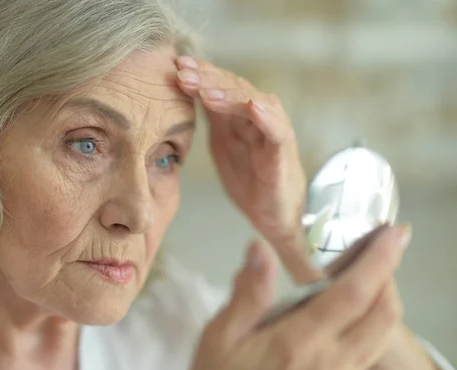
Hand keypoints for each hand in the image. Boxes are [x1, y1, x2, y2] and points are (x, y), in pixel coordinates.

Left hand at [175, 56, 305, 241]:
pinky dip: (267, 118)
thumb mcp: (223, 142)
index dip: (201, 72)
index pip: (221, 84)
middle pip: (235, 87)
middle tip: (185, 73)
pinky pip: (277, 132)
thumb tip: (185, 91)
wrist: (273, 214)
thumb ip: (212, 117)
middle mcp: (259, 116)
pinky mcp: (282, 153)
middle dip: (208, 78)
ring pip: (254, 103)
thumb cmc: (249, 177)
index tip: (178, 64)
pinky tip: (254, 107)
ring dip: (230, 95)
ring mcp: (272, 131)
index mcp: (240, 114)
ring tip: (206, 92)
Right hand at [182, 225, 409, 369]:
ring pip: (382, 337)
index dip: (379, 261)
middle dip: (391, 276)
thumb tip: (260, 248)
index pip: (353, 295)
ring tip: (370, 274)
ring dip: (386, 301)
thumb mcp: (218, 339)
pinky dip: (375, 323)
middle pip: (383, 316)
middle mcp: (330, 364)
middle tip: (379, 249)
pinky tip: (352, 312)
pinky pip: (370, 353)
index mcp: (298, 343)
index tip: (393, 233)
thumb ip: (246, 295)